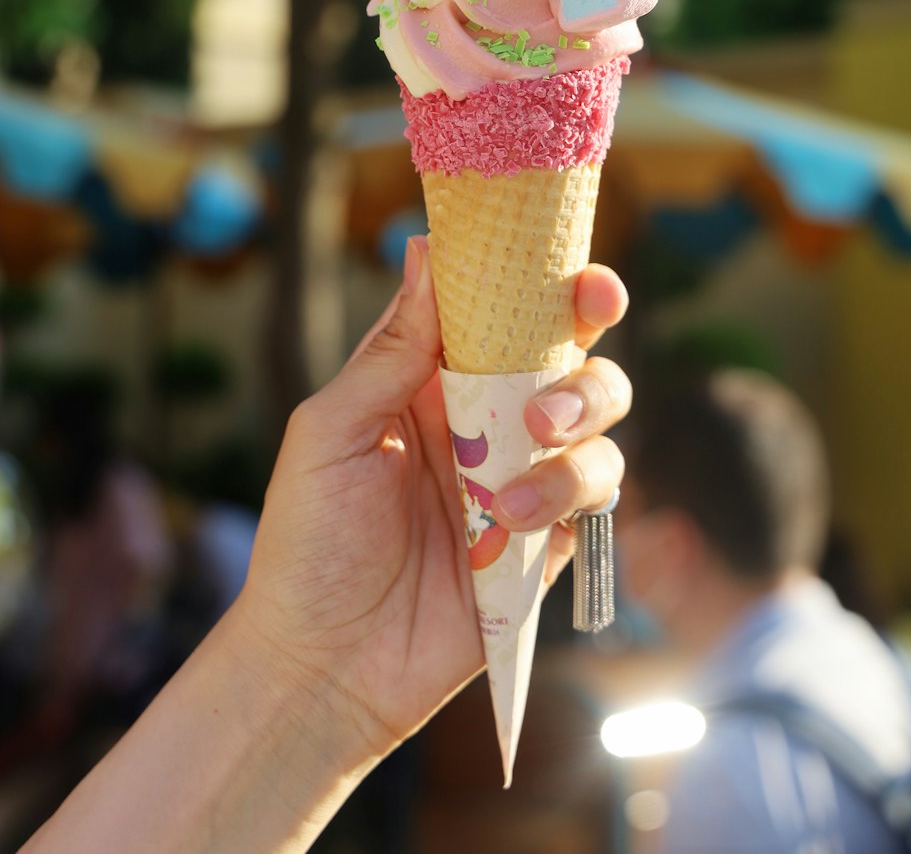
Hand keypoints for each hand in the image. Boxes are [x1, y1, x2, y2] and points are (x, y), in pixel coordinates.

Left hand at [232, 236, 629, 761]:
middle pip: (573, 362)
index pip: (504, 312)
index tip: (577, 274)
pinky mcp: (546, 546)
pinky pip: (596, 503)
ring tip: (514, 489)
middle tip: (558, 381)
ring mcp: (524, 482)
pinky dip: (569, 503)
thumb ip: (390, 350)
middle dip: (585, 360)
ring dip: (574, 444)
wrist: (321, 667)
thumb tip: (426, 248)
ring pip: (597, 431)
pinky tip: (512, 531)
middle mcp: (489, 422)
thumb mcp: (330, 432)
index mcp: (434, 381)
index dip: (548, 283)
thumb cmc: (307, 543)